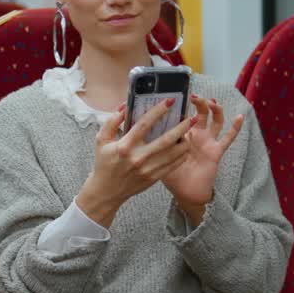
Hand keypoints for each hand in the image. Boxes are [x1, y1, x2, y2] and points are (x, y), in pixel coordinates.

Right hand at [76, 97, 198, 227]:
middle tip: (191, 117)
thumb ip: (112, 121)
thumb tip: (125, 106)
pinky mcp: (154, 178)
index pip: (144, 124)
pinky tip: (185, 146)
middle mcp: (138, 158)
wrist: (106, 191)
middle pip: (165, 140)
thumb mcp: (101, 140)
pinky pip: (173, 165)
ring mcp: (148, 169)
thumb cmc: (104, 163)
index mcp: (125, 146)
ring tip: (190, 130)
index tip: (170, 101)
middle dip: (181, 127)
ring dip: (185, 141)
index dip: (158, 111)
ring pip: (173, 154)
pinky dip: (181, 155)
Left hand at [162, 94, 244, 224]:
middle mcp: (196, 135)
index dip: (182, 104)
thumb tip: (139, 130)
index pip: (183, 114)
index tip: (177, 94)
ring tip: (211, 102)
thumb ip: (153, 144)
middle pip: (200, 113)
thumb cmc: (171, 176)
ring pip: (216, 121)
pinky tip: (240, 117)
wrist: (186, 193)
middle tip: (193, 96)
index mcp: (182, 134)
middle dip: (199, 102)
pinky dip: (235, 128)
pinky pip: (228, 138)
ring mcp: (208, 141)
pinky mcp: (216, 151)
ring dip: (216, 109)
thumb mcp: (158, 157)